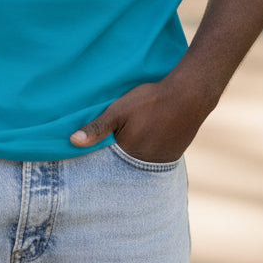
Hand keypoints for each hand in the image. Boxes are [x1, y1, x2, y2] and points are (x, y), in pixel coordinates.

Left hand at [69, 75, 212, 163]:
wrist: (189, 96)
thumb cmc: (151, 101)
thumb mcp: (119, 110)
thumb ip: (97, 127)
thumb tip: (73, 141)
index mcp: (128, 155)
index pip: (106, 166)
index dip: (99, 160)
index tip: (87, 160)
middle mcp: (144, 165)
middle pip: (122, 167)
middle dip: (114, 161)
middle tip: (109, 150)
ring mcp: (160, 163)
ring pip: (137, 164)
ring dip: (131, 157)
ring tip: (127, 145)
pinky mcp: (171, 157)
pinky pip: (152, 160)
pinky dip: (145, 153)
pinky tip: (144, 141)